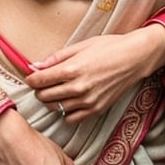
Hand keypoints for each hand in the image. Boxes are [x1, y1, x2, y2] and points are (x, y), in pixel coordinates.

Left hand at [26, 25, 164, 123]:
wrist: (134, 58)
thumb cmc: (109, 47)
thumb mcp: (81, 45)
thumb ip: (57, 57)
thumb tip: (36, 65)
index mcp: (73, 68)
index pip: (41, 80)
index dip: (31, 80)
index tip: (30, 78)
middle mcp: (78, 87)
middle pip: (46, 96)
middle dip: (39, 90)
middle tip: (41, 84)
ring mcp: (88, 101)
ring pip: (57, 108)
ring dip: (51, 101)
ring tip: (54, 92)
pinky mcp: (96, 109)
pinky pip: (72, 118)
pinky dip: (65, 113)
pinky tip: (68, 102)